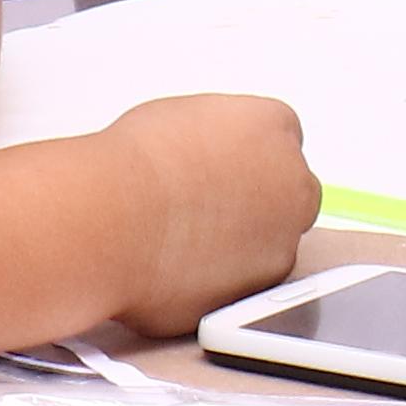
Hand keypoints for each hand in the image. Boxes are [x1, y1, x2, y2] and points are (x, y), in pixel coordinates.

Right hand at [94, 93, 317, 336]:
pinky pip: (244, 283)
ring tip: (181, 241)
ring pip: (271, 243)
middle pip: (290, 192)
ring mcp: (283, 238)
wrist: (112, 221)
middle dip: (259, 202)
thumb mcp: (178, 118)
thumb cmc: (132, 167)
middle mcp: (293, 182)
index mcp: (274, 126)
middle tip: (207, 210)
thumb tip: (206, 154)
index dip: (244, 159)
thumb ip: (214, 137)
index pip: (280, 139)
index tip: (220, 172)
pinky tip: (179, 268)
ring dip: (240, 245)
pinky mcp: (261, 287)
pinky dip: (220, 280)